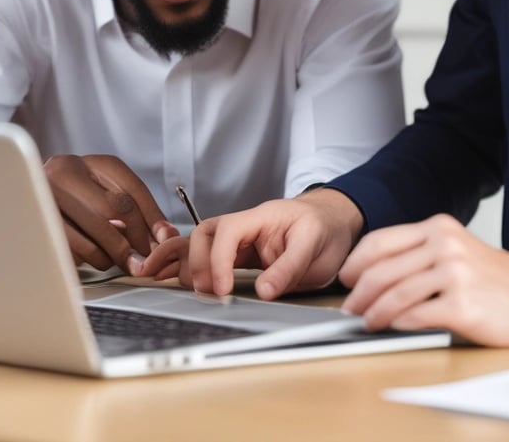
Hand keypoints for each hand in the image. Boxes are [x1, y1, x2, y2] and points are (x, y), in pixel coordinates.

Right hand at [43, 154, 178, 274]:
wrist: (25, 189)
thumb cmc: (77, 192)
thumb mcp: (107, 188)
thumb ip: (136, 208)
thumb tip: (166, 235)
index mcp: (93, 164)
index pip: (131, 189)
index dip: (153, 218)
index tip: (164, 240)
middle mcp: (66, 175)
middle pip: (112, 211)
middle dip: (133, 242)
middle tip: (142, 260)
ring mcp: (45, 199)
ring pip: (91, 239)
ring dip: (109, 257)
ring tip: (112, 257)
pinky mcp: (33, 226)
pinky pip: (69, 253)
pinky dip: (85, 260)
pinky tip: (86, 253)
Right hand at [141, 188, 363, 298]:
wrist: (335, 222)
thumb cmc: (325, 229)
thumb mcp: (315, 246)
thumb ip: (289, 267)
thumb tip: (264, 291)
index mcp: (263, 217)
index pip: (228, 230)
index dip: (218, 259)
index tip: (221, 289)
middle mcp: (246, 225)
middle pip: (205, 233)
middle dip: (199, 262)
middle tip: (207, 292)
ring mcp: (241, 239)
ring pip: (201, 242)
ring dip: (187, 261)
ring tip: (174, 282)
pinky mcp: (240, 254)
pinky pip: (210, 255)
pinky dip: (189, 263)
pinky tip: (173, 275)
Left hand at [340, 214, 508, 345]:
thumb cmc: (493, 277)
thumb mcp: (455, 248)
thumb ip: (420, 253)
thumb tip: (373, 273)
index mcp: (438, 228)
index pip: (382, 240)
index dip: (357, 261)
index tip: (345, 277)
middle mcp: (444, 245)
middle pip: (383, 268)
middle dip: (359, 290)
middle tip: (349, 305)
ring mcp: (454, 274)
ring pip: (395, 293)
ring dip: (373, 310)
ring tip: (365, 320)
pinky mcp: (462, 305)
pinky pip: (417, 315)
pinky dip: (397, 323)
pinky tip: (390, 327)